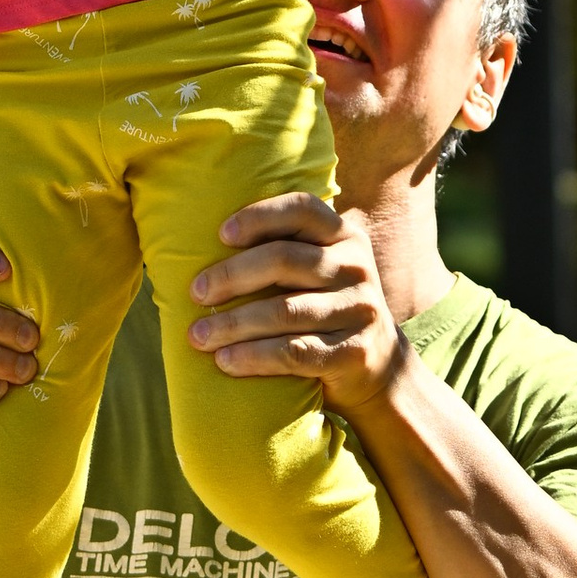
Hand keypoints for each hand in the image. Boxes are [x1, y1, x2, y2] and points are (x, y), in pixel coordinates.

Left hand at [187, 191, 403, 413]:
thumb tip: (202, 244)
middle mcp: (356, 267)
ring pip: (285, 311)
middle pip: (284, 259)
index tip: (221, 235)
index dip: (260, 216)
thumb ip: (286, 251)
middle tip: (196, 293)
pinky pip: (295, 352)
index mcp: (344, 236)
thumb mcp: (321, 271)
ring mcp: (359, 310)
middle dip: (232, 275)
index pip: (302, 209)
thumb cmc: (327, 310)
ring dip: (234, 324)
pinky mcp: (354, 352)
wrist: (380, 368)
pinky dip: (255, 357)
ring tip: (198, 335)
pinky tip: (226, 362)